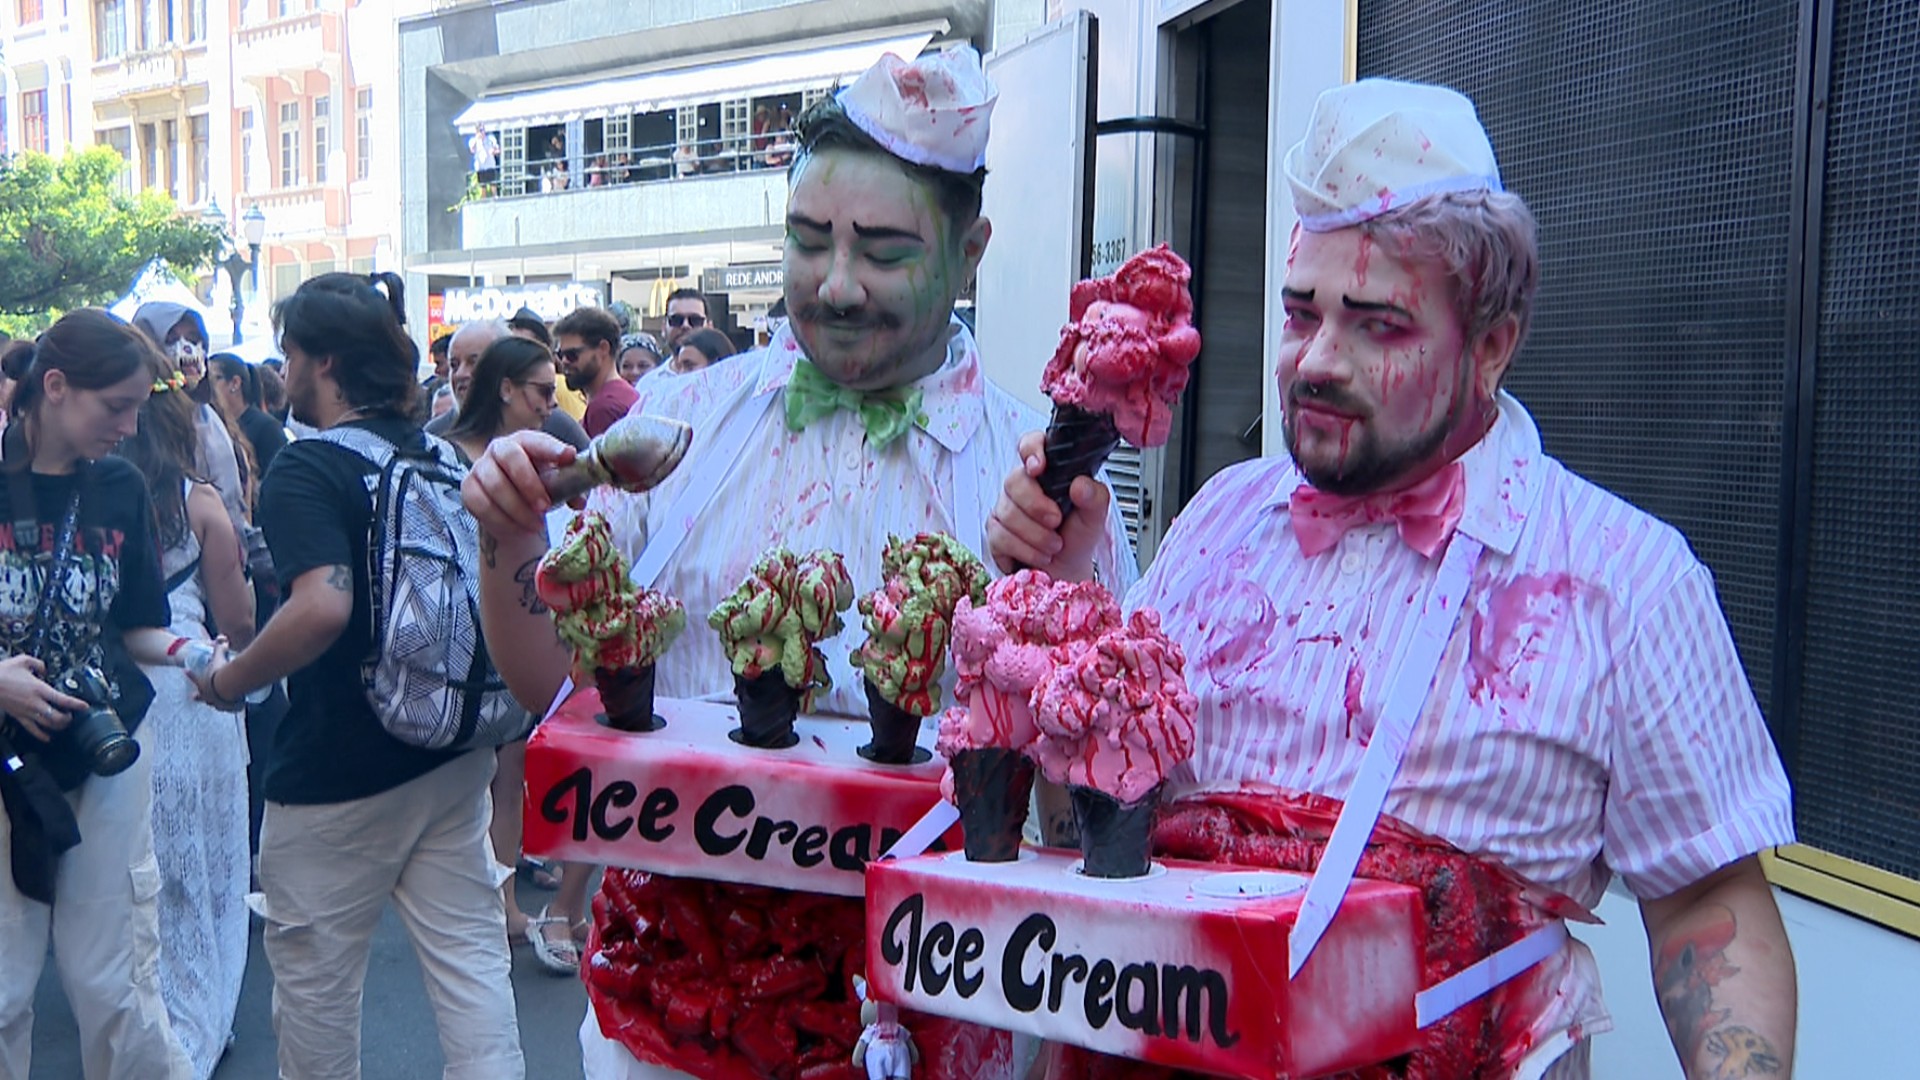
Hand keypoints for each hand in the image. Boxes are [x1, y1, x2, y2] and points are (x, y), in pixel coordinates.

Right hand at [0, 654, 89, 741]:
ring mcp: (27, 711)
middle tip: (72, 715)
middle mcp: (35, 702)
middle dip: (68, 718)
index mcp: (39, 689)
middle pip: (58, 717)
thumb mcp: (24, 661)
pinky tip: (47, 737)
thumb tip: (45, 670)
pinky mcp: (18, 716)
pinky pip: (32, 729)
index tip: (85, 706)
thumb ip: (39, 665)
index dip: (76, 704)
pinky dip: (41, 735)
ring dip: (58, 726)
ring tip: (64, 723)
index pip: (63, 700)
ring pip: (47, 724)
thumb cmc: (3, 672)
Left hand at [185, 643, 241, 711]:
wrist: (229, 685)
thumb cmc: (220, 672)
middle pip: (201, 696)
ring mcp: (217, 703)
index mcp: (202, 683)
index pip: (194, 677)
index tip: (185, 671)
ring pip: (215, 704)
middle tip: (193, 696)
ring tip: (221, 702)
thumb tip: (222, 636)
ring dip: (217, 702)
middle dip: (198, 696)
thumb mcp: (219, 658)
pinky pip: (231, 707)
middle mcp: (207, 695)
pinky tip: (239, 705)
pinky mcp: (228, 707)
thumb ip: (219, 647)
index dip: (190, 674)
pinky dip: (235, 706)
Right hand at [461, 430, 578, 536]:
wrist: (512, 509)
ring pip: (495, 485)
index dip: (551, 448)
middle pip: (510, 457)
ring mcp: (480, 467)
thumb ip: (570, 489)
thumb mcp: (557, 486)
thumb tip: (579, 501)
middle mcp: (499, 449)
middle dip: (529, 484)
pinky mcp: (468, 489)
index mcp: (525, 442)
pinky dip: (501, 520)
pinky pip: (481, 505)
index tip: (569, 456)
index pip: (536, 440)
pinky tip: (517, 528)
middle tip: (545, 507)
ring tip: (536, 525)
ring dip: (518, 509)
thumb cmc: (538, 489)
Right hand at [985, 430, 1109, 578]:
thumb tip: (1080, 484)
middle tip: (1056, 522)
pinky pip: (1000, 536)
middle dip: (1036, 506)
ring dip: (1035, 535)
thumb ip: (1095, 498)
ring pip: (1007, 513)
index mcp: (1048, 472)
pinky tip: (1039, 555)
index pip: (1031, 444)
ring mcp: (1005, 507)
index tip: (1038, 467)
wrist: (1066, 571)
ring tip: (1054, 546)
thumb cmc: (1077, 537)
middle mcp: (1022, 485)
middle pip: (1014, 481)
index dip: (1031, 450)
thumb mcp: (1095, 518)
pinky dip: (1024, 550)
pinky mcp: (994, 532)